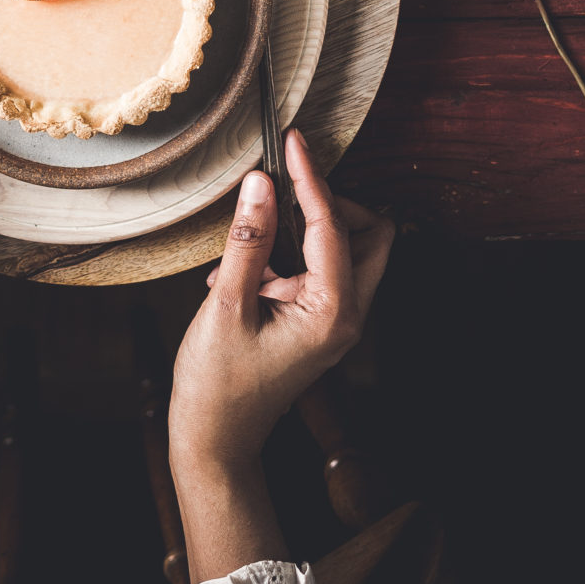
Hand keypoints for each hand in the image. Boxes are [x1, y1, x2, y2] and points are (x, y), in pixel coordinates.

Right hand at [168, 131, 392, 480]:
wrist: (216, 442)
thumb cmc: (218, 385)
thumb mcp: (226, 305)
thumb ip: (247, 239)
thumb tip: (260, 181)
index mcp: (332, 313)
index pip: (331, 226)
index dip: (310, 178)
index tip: (292, 142)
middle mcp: (346, 316)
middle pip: (369, 233)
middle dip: (330, 203)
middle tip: (280, 190)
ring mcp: (335, 322)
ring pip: (348, 249)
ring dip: (309, 228)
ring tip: (253, 238)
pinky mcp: (318, 323)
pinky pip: (320, 269)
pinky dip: (292, 252)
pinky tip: (244, 268)